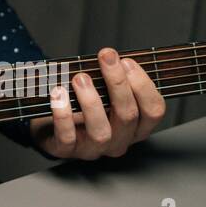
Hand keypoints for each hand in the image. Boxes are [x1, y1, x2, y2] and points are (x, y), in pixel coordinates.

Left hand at [28, 47, 165, 159]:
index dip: (143, 85)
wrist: (51, 126)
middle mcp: (119, 140)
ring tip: (80, 78)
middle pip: (128, 116)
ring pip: (100, 131)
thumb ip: (114, 78)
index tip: (127, 61)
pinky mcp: (66, 151)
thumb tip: (112, 56)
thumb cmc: (83, 104)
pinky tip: (58, 94)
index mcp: (135, 126)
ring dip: (91, 102)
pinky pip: (67, 138)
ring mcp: (93, 149)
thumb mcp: (105, 91)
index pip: (154, 111)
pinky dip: (63, 115)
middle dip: (117, 82)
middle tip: (105, 57)